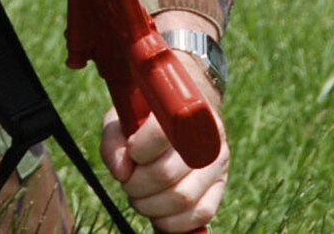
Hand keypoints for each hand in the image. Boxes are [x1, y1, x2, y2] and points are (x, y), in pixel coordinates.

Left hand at [102, 15, 229, 233]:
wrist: (180, 116)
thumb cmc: (144, 118)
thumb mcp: (122, 119)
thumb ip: (114, 142)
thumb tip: (122, 172)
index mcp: (183, 110)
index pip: (162, 133)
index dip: (138, 150)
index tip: (131, 153)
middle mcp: (207, 136)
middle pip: (166, 173)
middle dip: (137, 184)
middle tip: (129, 181)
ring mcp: (217, 164)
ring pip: (182, 198)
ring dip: (150, 205)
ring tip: (140, 196)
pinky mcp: (219, 188)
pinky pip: (200, 215)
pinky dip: (172, 221)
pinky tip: (158, 211)